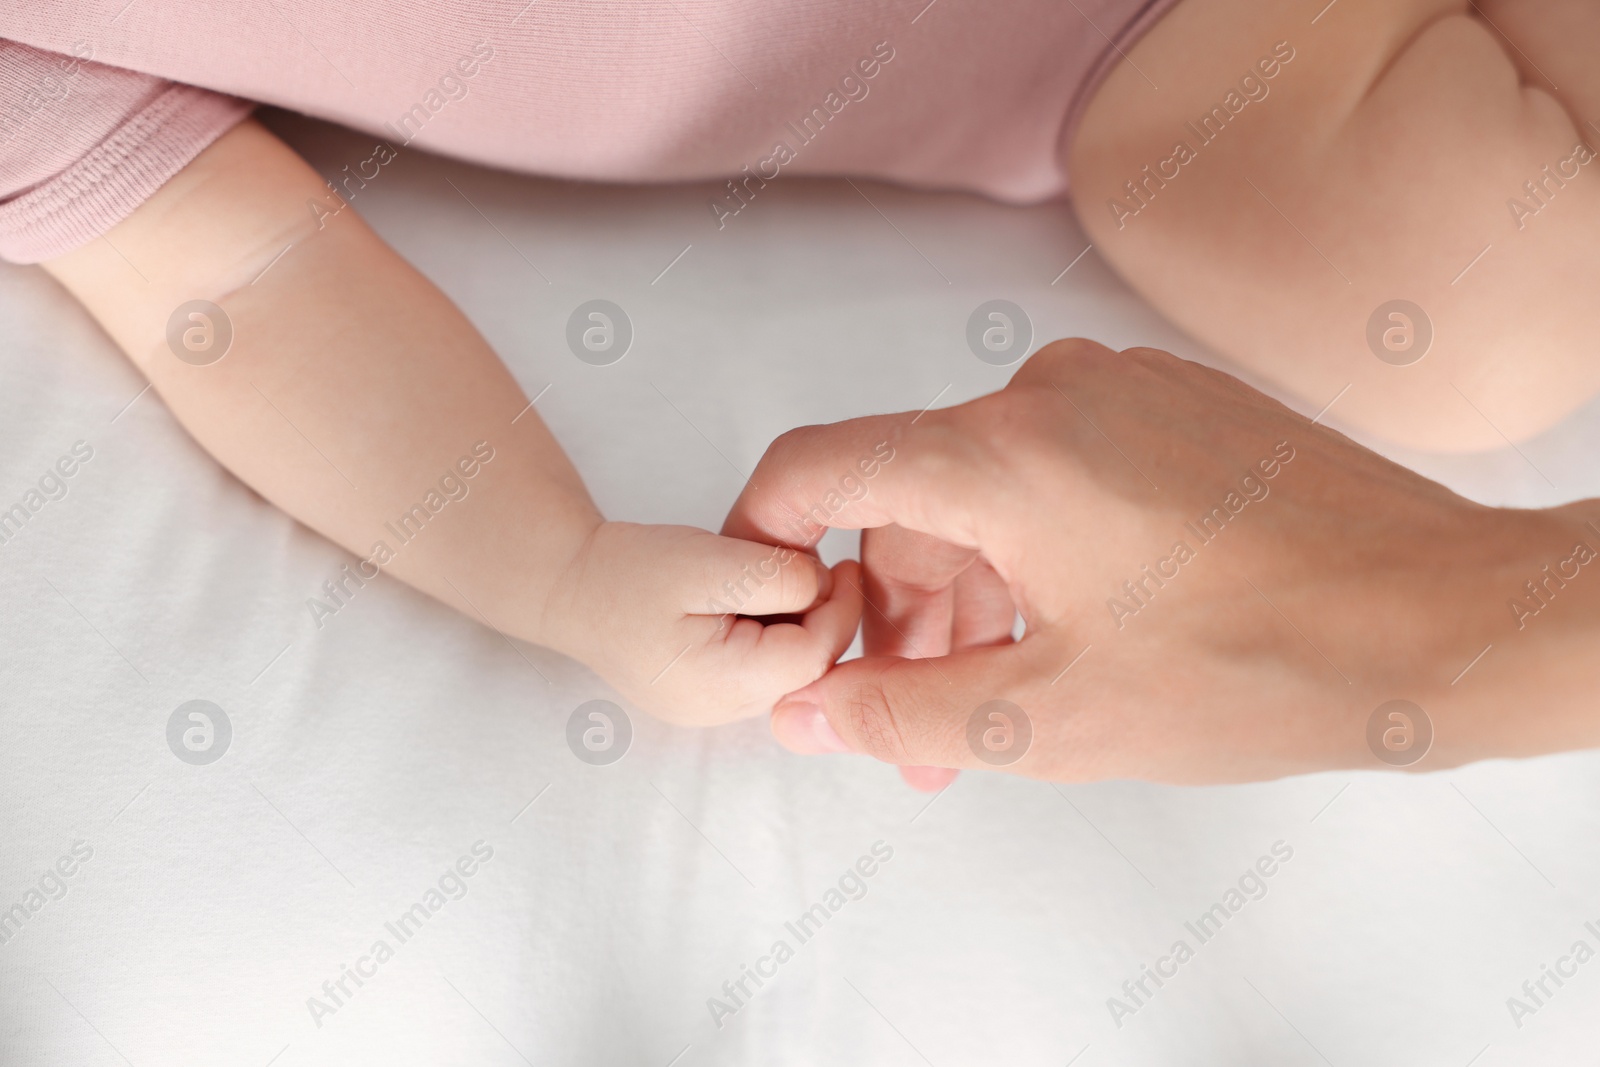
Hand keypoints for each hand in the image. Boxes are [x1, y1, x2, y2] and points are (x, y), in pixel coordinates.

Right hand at [540, 522, 862, 725]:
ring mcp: (714, 709)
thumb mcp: (707, 562)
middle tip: (815, 566)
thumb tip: (822, 588)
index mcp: (720, 683)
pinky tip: (757, 597)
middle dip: (821, 617)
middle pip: (805, 670)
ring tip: (777, 577)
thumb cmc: (627, 572)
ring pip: (788, 669)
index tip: (845, 564)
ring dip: (798, 623)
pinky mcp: (709, 693)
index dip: (840, 609)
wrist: (567, 587)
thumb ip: (772, 577)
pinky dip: (774, 631)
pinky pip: (763, 667)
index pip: (813, 657)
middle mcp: (722, 711)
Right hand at [724, 340, 1596, 783]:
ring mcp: (1121, 389)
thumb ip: (902, 711)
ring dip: (969, 593)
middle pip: (909, 496)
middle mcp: (1052, 393)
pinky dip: (1036, 550)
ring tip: (995, 701)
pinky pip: (1058, 471)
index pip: (817, 463)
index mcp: (1004, 455)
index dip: (765, 535)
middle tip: (912, 725)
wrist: (1442, 620)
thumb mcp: (1052, 717)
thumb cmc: (1265, 666)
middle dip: (896, 614)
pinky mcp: (1173, 406)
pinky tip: (1070, 632)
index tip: (773, 608)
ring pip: (986, 489)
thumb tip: (805, 707)